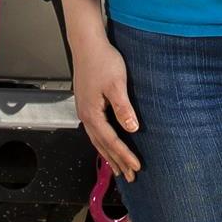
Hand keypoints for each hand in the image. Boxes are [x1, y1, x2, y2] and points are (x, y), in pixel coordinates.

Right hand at [72, 33, 141, 180]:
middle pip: (102, 145)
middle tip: (129, 177)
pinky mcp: (87, 104)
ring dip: (109, 155)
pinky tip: (107, 145)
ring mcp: (84, 110)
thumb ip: (123, 107)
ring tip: (118, 169)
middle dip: (116, 162)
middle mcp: (85, 116)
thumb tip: (132, 129)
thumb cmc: (102, 60)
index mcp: (92, 113)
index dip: (124, 155)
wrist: (87, 43)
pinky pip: (95, 131)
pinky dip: (103, 143)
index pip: (111, 141)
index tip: (136, 167)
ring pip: (97, 140)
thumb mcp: (116, 84)